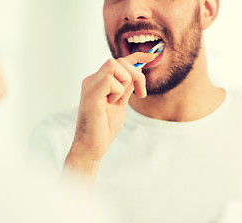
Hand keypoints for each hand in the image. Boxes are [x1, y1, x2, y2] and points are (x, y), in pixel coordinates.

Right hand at [65, 52, 155, 177]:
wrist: (92, 146)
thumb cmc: (104, 128)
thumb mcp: (120, 103)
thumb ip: (126, 88)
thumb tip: (136, 74)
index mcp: (98, 82)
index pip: (118, 62)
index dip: (137, 56)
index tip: (152, 57)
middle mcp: (92, 80)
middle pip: (119, 61)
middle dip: (136, 74)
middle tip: (141, 93)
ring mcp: (90, 85)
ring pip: (114, 65)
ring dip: (124, 82)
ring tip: (117, 100)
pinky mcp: (90, 93)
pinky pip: (110, 80)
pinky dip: (117, 91)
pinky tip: (110, 104)